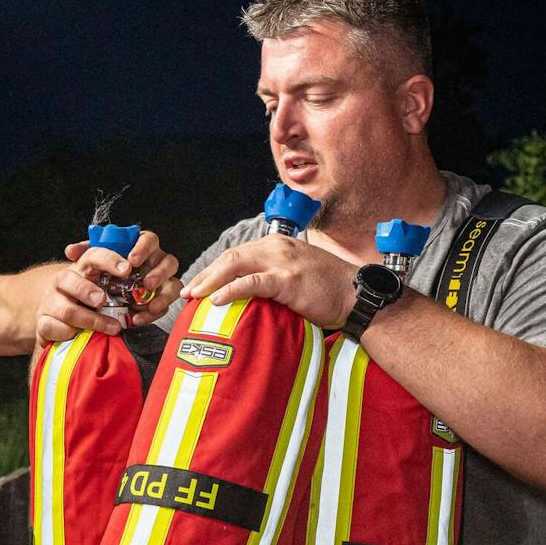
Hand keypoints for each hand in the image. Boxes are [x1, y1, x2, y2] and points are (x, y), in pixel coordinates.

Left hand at [35, 230, 180, 343]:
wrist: (105, 296)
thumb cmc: (104, 272)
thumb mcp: (94, 262)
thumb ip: (85, 253)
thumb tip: (70, 251)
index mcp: (142, 247)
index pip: (149, 240)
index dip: (143, 248)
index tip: (132, 260)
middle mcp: (157, 262)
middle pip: (170, 261)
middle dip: (159, 273)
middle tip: (145, 283)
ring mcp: (163, 282)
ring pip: (175, 284)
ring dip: (163, 295)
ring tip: (146, 304)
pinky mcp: (162, 301)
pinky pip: (165, 306)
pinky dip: (154, 313)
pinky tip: (138, 318)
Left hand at [180, 233, 358, 328]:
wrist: (358, 294)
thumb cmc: (330, 288)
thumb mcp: (299, 273)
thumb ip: (275, 276)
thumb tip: (251, 294)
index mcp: (277, 244)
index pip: (237, 254)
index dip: (215, 269)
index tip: (199, 284)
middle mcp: (277, 247)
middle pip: (231, 257)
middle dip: (206, 275)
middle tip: (188, 292)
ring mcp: (282, 262)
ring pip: (235, 265)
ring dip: (210, 281)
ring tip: (194, 296)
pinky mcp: (287, 280)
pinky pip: (252, 282)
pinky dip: (230, 289)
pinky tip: (216, 299)